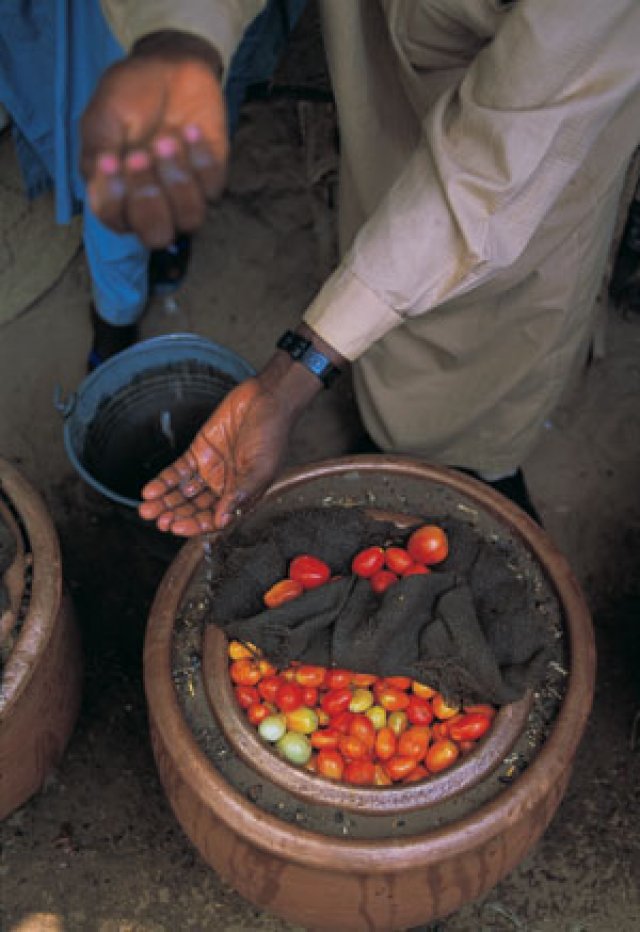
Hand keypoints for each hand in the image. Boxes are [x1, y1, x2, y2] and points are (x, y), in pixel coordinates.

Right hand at [80, 31, 227, 247]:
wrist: (170, 64)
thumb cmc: (130, 94)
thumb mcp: (102, 116)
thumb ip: (97, 151)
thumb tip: (99, 181)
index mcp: (119, 196)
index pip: (115, 222)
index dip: (114, 201)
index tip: (110, 160)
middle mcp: (154, 204)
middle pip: (157, 235)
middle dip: (149, 200)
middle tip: (140, 156)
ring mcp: (186, 194)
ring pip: (190, 220)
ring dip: (177, 181)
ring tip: (166, 139)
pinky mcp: (213, 178)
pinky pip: (213, 189)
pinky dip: (201, 160)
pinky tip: (190, 130)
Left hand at [138, 326, 344, 535]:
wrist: (266, 398)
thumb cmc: (272, 434)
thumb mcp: (260, 469)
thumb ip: (240, 495)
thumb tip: (222, 520)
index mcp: (241, 495)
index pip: (215, 518)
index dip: (195, 525)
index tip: (177, 528)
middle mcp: (224, 485)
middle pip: (195, 508)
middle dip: (176, 515)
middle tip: (158, 521)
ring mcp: (210, 469)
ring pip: (183, 493)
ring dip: (166, 502)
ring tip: (147, 509)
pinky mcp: (199, 451)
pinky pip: (177, 472)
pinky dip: (164, 482)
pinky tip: (151, 490)